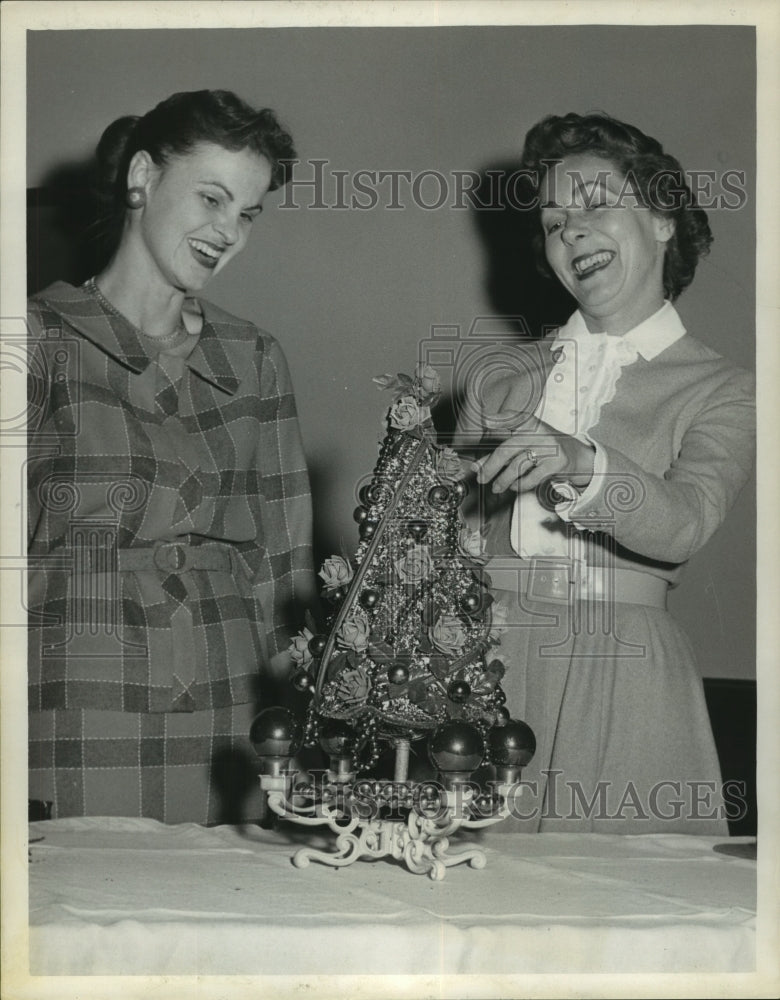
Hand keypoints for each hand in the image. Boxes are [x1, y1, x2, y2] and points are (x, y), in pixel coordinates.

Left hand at [473, 415, 595, 493]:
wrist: (578, 457)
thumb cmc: (545, 449)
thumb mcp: (526, 444)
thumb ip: (502, 452)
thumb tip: (477, 466)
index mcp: (532, 424)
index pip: (516, 418)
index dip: (501, 418)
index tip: (486, 420)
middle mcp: (540, 433)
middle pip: (508, 449)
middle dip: (491, 466)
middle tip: (480, 478)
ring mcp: (550, 448)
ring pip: (517, 466)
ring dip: (503, 480)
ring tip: (496, 487)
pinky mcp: (557, 464)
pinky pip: (531, 478)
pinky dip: (518, 485)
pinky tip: (513, 486)